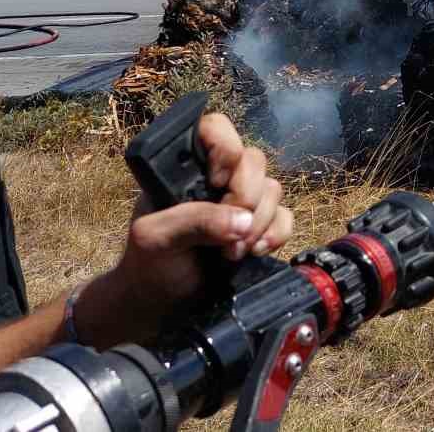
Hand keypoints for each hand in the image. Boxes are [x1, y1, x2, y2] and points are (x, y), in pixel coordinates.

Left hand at [75, 113, 292, 346]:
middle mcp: (217, 177)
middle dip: (247, 197)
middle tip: (229, 232)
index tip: (216, 182)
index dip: (225, 149)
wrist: (161, 305)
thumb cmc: (148, 264)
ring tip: (233, 252)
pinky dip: (277, 234)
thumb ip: (194, 221)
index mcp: (186, 167)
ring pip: (273, 189)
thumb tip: (242, 219)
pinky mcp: (261, 226)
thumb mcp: (155, 238)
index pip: (215, 128)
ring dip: (260, 222)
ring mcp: (241, 201)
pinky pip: (286, 217)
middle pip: (254, 160)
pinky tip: (255, 252)